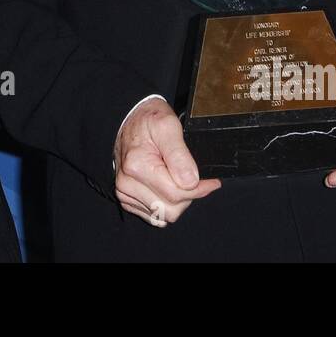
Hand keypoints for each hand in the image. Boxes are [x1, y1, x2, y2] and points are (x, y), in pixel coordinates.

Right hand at [113, 98, 220, 225]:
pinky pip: (154, 215)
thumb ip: (180, 154)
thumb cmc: (149, 120)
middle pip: (171, 210)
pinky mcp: (126, 198)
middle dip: (188, 197)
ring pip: (164, 215)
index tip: (210, 181)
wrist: (131, 120)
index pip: (176, 194)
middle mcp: (127, 183)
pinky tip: (168, 187)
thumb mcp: (168, 125)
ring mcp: (125, 192)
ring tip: (179, 179)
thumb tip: (191, 182)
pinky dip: (165, 205)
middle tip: (192, 177)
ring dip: (177, 202)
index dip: (199, 189)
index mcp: (137, 165)